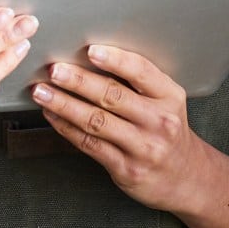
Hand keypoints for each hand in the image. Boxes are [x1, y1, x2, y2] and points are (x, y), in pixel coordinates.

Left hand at [30, 44, 228, 227]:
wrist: (186, 178)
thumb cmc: (167, 130)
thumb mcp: (166, 101)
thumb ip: (137, 82)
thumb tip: (90, 55)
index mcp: (169, 96)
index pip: (141, 72)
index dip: (115, 59)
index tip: (90, 49)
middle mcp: (159, 121)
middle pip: (113, 96)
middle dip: (79, 81)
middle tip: (54, 69)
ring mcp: (143, 148)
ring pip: (97, 121)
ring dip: (65, 104)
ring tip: (42, 92)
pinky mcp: (127, 169)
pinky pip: (90, 144)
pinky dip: (66, 128)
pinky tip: (51, 115)